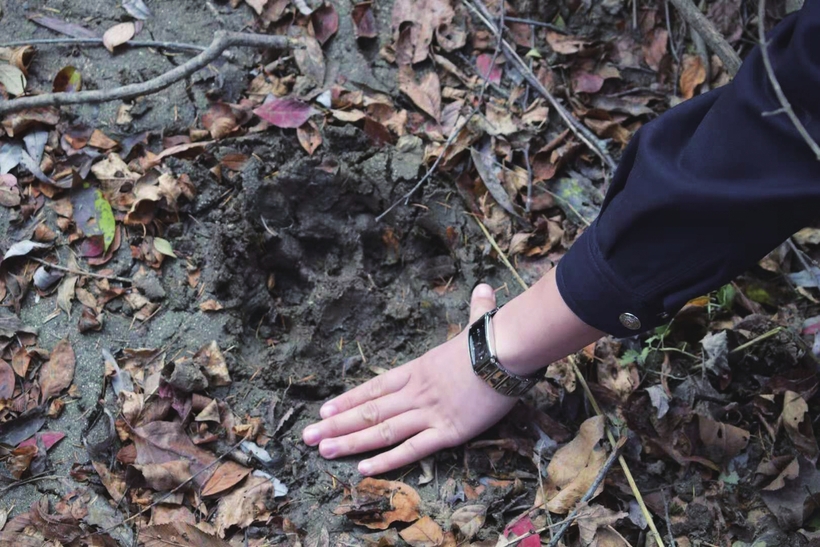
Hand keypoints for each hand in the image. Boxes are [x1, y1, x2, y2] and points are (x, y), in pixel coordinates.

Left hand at [302, 284, 517, 475]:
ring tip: (323, 450)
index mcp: (419, 369)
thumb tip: (484, 288)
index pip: (375, 387)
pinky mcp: (448, 431)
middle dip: (337, 425)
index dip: (348, 400)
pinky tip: (364, 467)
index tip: (324, 410)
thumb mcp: (478, 323)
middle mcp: (416, 391)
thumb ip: (476, 309)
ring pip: (382, 430)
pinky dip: (387, 459)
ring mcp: (429, 412)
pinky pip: (412, 449)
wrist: (506, 350)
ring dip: (351, 442)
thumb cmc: (494, 337)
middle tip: (308, 436)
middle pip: (369, 410)